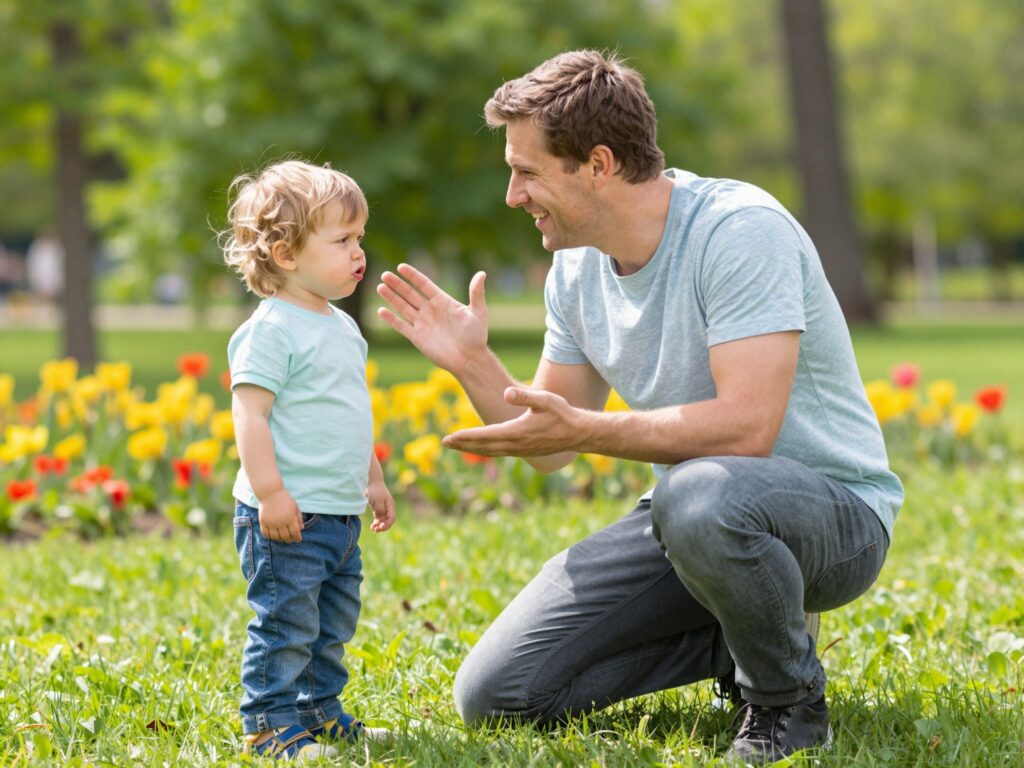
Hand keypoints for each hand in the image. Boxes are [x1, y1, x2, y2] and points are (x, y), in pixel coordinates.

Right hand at [258, 489, 302, 541]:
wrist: (270, 493)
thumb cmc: (285, 499)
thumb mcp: (295, 507)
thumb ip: (299, 518)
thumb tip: (301, 528)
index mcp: (290, 518)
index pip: (295, 532)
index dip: (297, 538)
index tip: (298, 539)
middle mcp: (280, 522)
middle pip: (285, 537)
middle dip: (289, 540)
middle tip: (290, 540)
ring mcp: (271, 523)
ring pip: (275, 537)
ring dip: (280, 539)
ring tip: (282, 538)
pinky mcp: (263, 522)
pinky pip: (265, 534)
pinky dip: (269, 536)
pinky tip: (273, 535)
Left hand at [365, 479, 395, 531]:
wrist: (372, 483)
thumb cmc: (376, 490)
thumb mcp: (378, 499)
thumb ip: (380, 509)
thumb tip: (380, 519)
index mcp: (390, 506)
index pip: (391, 518)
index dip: (387, 524)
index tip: (381, 528)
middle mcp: (388, 508)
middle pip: (388, 521)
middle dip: (383, 526)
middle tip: (376, 530)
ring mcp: (383, 509)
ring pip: (383, 520)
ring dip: (379, 526)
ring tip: (373, 529)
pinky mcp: (378, 508)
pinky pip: (378, 518)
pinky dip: (376, 523)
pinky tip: (372, 526)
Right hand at [376, 264, 488, 374]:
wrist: (469, 359)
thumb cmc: (476, 336)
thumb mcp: (478, 312)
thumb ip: (476, 293)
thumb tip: (482, 273)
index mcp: (442, 301)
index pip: (424, 285)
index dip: (413, 276)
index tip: (401, 267)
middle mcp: (430, 310)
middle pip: (410, 294)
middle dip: (397, 284)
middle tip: (385, 275)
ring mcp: (423, 323)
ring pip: (403, 307)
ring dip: (391, 298)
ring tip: (380, 287)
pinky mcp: (417, 337)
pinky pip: (401, 326)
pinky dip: (391, 319)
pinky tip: (380, 311)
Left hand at [442, 386, 583, 456]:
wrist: (578, 434)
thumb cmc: (562, 414)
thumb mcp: (545, 399)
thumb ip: (525, 396)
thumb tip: (506, 392)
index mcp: (516, 432)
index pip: (484, 435)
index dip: (466, 436)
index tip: (449, 437)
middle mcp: (515, 445)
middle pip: (483, 446)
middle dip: (463, 444)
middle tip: (444, 443)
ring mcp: (519, 450)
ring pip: (490, 451)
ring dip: (472, 448)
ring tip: (456, 446)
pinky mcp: (524, 451)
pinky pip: (499, 453)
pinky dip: (485, 450)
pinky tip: (480, 447)